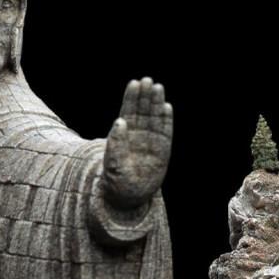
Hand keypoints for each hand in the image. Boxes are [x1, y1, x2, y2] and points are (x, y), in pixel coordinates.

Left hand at [103, 77, 172, 208]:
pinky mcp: (163, 149)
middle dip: (144, 95)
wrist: (129, 197)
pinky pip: (166, 131)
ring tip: (157, 87)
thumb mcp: (111, 163)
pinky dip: (167, 120)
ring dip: (156, 102)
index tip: (134, 84)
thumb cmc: (116, 180)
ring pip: (154, 117)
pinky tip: (166, 106)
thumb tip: (120, 121)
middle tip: (147, 81)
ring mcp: (152, 141)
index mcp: (124, 134)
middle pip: (142, 110)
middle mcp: (138, 134)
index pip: (128, 111)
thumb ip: (115, 143)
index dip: (131, 97)